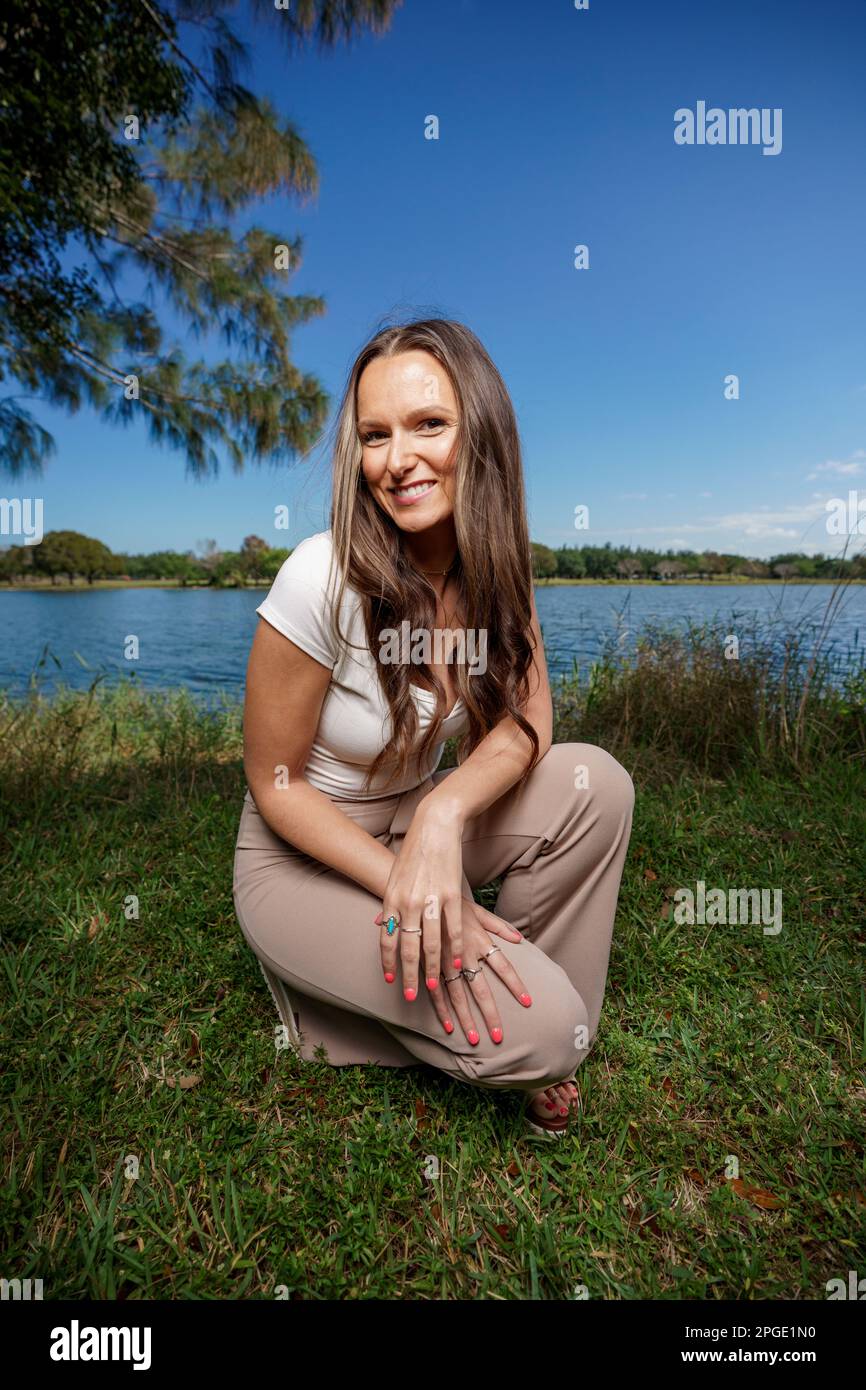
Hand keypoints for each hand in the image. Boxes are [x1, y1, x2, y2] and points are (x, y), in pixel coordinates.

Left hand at [377, 804, 465, 999]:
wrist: (433, 826)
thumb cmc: (413, 852)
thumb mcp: (394, 877)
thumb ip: (389, 903)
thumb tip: (380, 922)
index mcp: (391, 899)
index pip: (387, 939)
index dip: (388, 962)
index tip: (391, 981)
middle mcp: (407, 903)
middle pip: (407, 948)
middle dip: (408, 975)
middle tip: (411, 996)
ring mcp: (429, 900)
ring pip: (430, 944)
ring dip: (431, 969)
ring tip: (433, 987)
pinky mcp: (450, 896)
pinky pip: (453, 929)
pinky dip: (455, 949)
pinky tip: (458, 964)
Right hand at [427, 900, 531, 1044]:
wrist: (419, 896)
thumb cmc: (450, 902)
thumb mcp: (477, 910)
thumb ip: (499, 926)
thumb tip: (519, 938)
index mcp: (479, 940)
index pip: (503, 966)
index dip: (515, 984)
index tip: (527, 1002)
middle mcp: (464, 954)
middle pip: (481, 989)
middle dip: (490, 1013)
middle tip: (499, 1036)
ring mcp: (445, 962)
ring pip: (458, 996)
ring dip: (466, 1019)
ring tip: (475, 1039)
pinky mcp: (428, 966)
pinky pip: (436, 992)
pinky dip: (442, 1010)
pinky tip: (449, 1027)